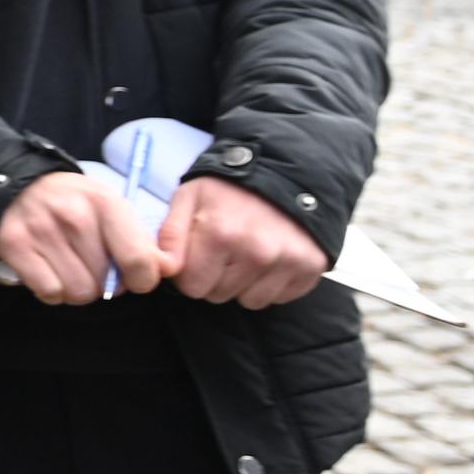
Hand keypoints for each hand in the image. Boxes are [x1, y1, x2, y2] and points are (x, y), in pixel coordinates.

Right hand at [0, 168, 163, 305]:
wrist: (20, 184)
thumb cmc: (75, 203)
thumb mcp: (112, 208)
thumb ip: (142, 241)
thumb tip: (169, 269)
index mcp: (105, 203)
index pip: (138, 259)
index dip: (143, 279)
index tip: (136, 278)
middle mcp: (73, 216)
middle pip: (105, 284)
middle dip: (104, 283)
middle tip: (93, 265)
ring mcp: (41, 231)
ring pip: (78, 293)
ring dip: (78, 289)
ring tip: (72, 267)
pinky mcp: (15, 245)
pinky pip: (49, 292)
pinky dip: (53, 290)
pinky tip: (50, 270)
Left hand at [156, 175, 330, 307]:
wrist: (285, 172)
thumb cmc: (229, 187)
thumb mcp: (189, 197)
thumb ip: (170, 234)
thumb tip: (164, 268)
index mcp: (221, 234)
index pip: (192, 287)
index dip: (190, 272)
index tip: (198, 254)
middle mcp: (257, 252)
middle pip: (219, 296)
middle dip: (215, 277)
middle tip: (224, 249)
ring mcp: (287, 262)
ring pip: (249, 301)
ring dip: (243, 283)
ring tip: (247, 251)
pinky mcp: (310, 268)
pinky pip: (279, 297)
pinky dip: (271, 283)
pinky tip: (269, 258)